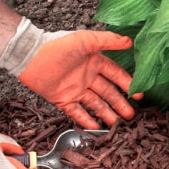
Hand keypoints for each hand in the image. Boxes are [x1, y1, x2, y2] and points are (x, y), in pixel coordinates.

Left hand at [0, 18, 142, 128]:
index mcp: (94, 62)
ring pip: (95, 104)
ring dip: (106, 113)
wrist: (31, 57)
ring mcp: (76, 89)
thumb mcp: (86, 40)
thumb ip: (109, 40)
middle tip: (130, 115)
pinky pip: (77, 112)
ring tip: (117, 124)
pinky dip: (86, 120)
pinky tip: (96, 127)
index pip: (115, 75)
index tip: (138, 94)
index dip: (127, 84)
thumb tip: (130, 41)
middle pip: (108, 92)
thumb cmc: (58, 45)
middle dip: (120, 103)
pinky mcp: (63, 100)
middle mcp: (87, 77)